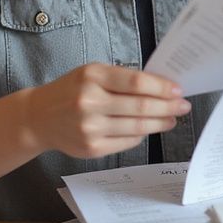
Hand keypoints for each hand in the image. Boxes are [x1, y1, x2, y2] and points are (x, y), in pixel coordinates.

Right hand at [23, 63, 189, 159]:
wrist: (39, 117)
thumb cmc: (71, 90)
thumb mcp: (91, 73)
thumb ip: (121, 79)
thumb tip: (160, 87)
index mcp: (92, 77)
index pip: (136, 83)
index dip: (161, 87)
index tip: (177, 89)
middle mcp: (89, 102)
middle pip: (140, 107)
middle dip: (168, 107)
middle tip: (183, 105)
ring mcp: (90, 128)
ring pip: (137, 127)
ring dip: (160, 123)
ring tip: (171, 118)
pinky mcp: (92, 148)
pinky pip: (127, 142)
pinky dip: (142, 135)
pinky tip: (148, 128)